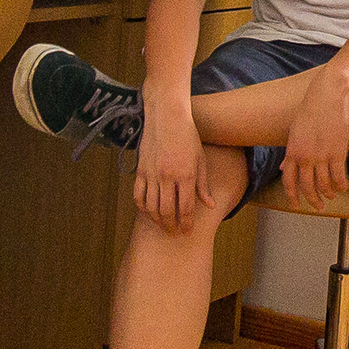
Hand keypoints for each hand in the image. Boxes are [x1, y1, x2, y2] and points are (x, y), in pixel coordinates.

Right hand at [136, 113, 205, 232]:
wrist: (166, 116)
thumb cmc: (187, 135)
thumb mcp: (200, 159)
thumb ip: (203, 185)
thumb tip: (209, 205)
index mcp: (186, 174)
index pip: (186, 208)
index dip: (187, 223)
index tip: (188, 231)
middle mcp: (168, 177)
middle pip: (167, 211)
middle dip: (172, 226)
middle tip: (175, 233)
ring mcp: (152, 174)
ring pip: (151, 207)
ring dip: (158, 220)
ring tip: (163, 225)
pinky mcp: (141, 170)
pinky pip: (138, 195)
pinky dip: (143, 208)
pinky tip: (149, 212)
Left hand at [283, 67, 348, 208]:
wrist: (329, 94)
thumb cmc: (312, 108)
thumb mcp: (295, 130)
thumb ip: (291, 152)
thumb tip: (284, 167)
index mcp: (292, 151)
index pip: (289, 181)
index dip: (292, 196)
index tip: (296, 205)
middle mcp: (305, 156)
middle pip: (307, 187)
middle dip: (313, 200)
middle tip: (318, 206)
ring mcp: (322, 155)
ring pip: (323, 184)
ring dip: (328, 193)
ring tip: (332, 196)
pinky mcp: (338, 152)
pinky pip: (339, 177)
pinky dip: (341, 185)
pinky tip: (343, 188)